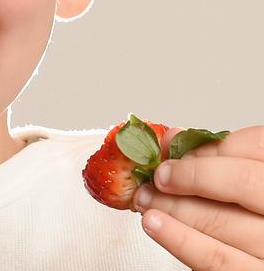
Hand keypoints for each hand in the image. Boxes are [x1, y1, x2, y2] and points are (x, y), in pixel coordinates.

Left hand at [131, 125, 263, 269]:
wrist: (263, 262)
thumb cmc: (254, 216)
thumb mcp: (246, 183)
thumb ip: (216, 160)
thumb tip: (173, 139)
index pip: (254, 147)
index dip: (209, 148)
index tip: (176, 154)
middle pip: (240, 182)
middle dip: (189, 176)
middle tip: (158, 177)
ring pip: (221, 220)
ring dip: (172, 207)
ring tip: (146, 200)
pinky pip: (217, 259)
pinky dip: (179, 239)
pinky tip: (155, 224)